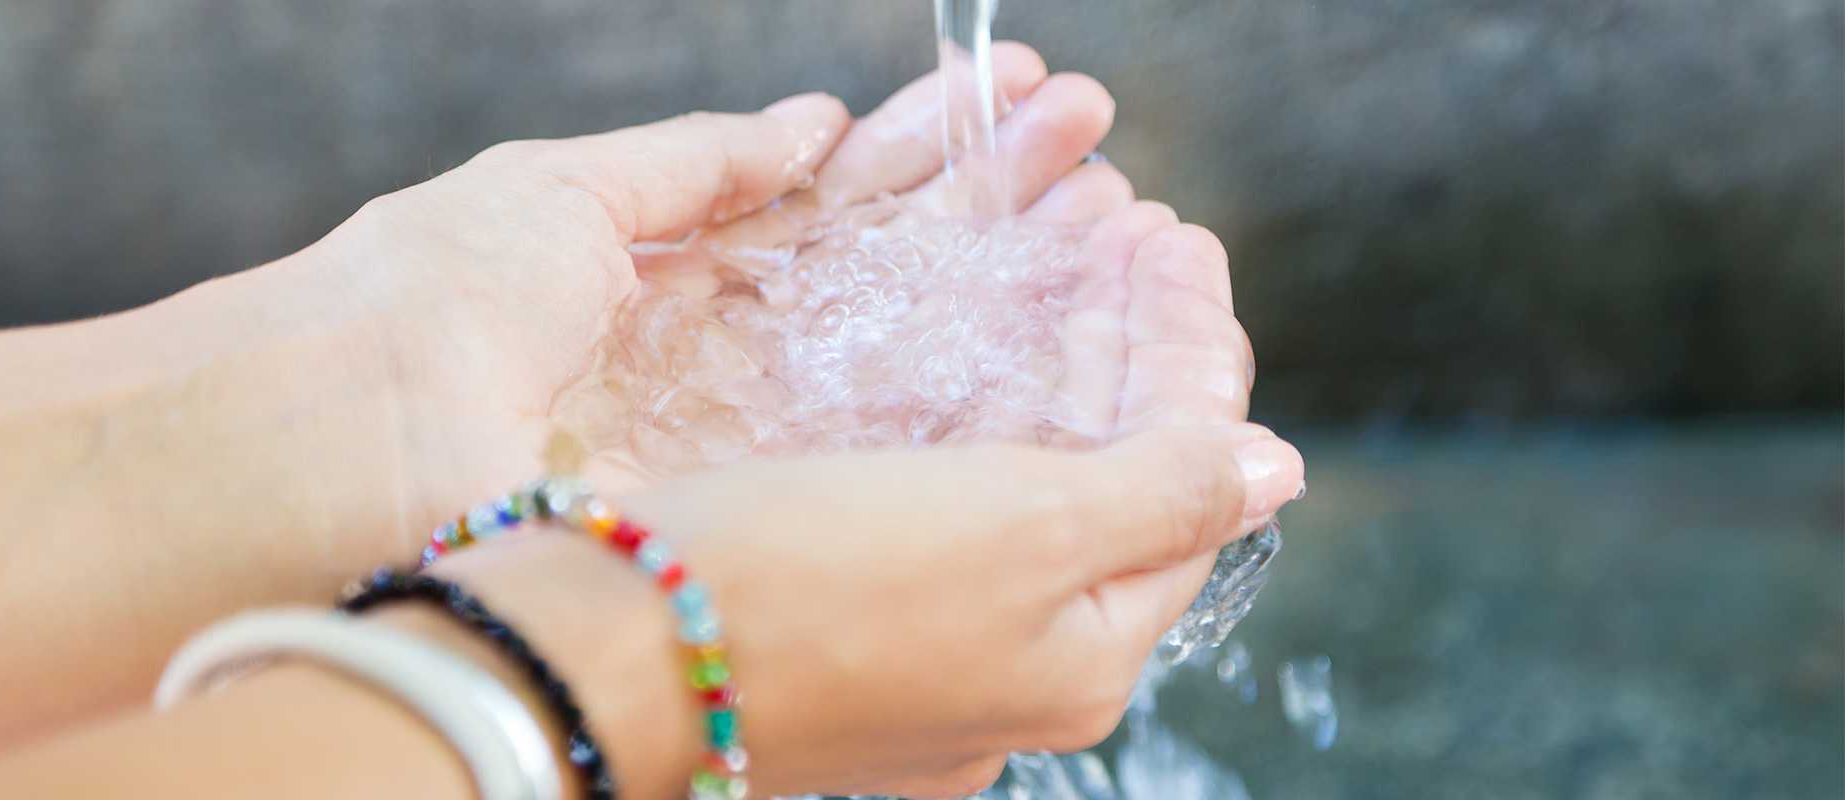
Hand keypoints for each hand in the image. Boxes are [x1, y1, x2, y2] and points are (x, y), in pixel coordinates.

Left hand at [280, 42, 1126, 530]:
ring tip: (1119, 215)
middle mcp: (749, 360)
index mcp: (697, 271)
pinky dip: (995, 387)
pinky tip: (1074, 326)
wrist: (342, 447)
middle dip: (1005, 201)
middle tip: (1098, 145)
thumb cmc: (427, 300)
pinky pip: (902, 442)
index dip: (938, 147)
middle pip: (907, 271)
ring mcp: (768, 436)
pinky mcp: (774, 504)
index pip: (851, 197)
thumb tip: (810, 125)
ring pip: (927, 351)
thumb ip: (699, 164)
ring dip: (1022, 279)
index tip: (1022, 92)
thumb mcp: (564, 192)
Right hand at [427, 211, 1300, 797]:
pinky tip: (961, 343)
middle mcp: (1013, 669)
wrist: (595, 659)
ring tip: (1065, 254)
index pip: (1186, 481)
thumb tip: (1270, 468)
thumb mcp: (1021, 532)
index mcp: (1082, 656)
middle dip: (1124, 346)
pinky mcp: (845, 621)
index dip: (1192, 352)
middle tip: (1131, 228)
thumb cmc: (810, 590)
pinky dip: (968, 412)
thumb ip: (1159, 493)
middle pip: (1107, 482)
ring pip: (1022, 486)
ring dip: (1051, 366)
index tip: (1178, 241)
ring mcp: (925, 651)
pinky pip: (941, 502)